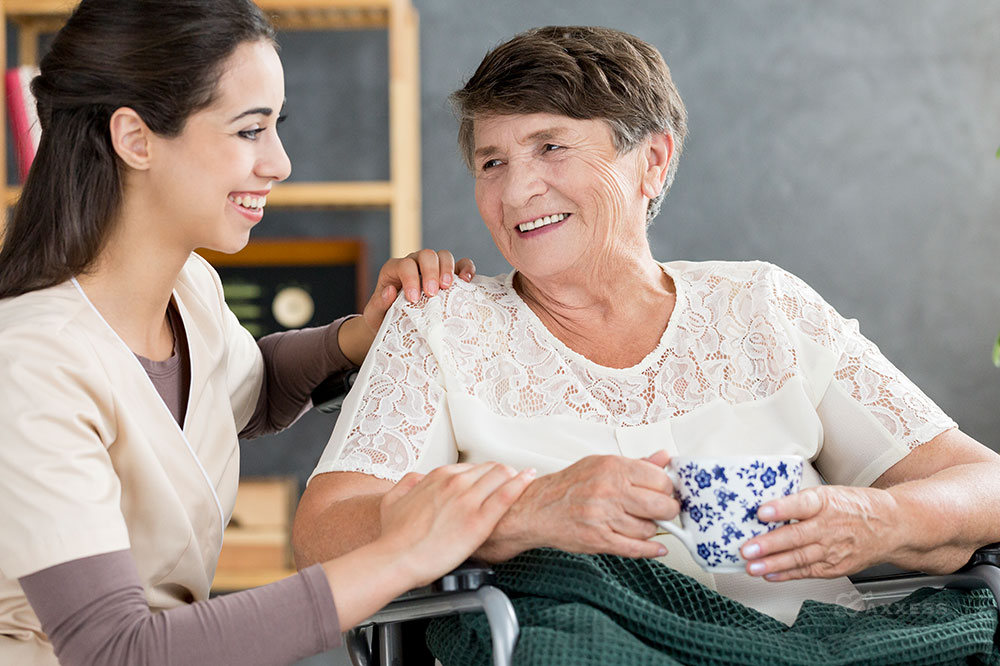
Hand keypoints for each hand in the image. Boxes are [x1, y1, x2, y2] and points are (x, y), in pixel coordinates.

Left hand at [362, 249, 474, 333]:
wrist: (395, 325)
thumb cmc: (384, 318)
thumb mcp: (375, 314)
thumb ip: (379, 303)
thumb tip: (390, 291)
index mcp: (394, 269)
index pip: (404, 265)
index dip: (410, 278)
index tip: (413, 298)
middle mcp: (414, 263)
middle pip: (426, 255)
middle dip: (430, 272)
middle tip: (432, 293)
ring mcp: (432, 268)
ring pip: (443, 256)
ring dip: (448, 269)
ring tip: (448, 287)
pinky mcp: (448, 276)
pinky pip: (461, 264)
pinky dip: (466, 269)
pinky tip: (467, 281)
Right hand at [379, 462, 533, 586]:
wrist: (396, 560)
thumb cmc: (395, 538)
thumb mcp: (392, 500)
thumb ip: (407, 484)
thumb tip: (417, 479)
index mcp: (438, 477)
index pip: (470, 467)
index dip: (482, 474)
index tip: (489, 481)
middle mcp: (454, 483)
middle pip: (489, 468)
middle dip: (501, 474)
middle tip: (510, 481)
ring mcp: (468, 500)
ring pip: (501, 475)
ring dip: (514, 475)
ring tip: (523, 479)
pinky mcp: (479, 521)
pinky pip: (506, 495)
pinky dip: (521, 484)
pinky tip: (529, 479)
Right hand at [477, 451, 677, 561]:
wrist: (538, 507)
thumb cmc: (571, 485)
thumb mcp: (602, 464)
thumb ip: (637, 463)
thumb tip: (665, 457)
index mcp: (613, 468)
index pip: (660, 479)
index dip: (668, 488)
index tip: (665, 492)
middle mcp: (610, 490)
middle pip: (661, 505)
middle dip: (668, 511)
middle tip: (663, 510)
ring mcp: (604, 517)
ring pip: (649, 529)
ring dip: (650, 529)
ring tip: (640, 522)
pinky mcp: (599, 540)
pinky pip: (635, 548)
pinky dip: (650, 550)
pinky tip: (656, 547)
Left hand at [739, 485, 900, 580]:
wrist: (892, 526)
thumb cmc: (855, 506)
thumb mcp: (829, 494)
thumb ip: (800, 502)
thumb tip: (765, 509)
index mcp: (826, 502)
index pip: (801, 504)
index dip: (780, 509)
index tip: (761, 512)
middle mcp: (829, 527)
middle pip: (796, 536)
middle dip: (768, 545)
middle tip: (747, 549)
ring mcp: (833, 549)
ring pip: (799, 558)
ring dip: (773, 564)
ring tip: (752, 567)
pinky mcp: (835, 566)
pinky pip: (807, 571)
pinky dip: (787, 574)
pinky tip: (770, 575)